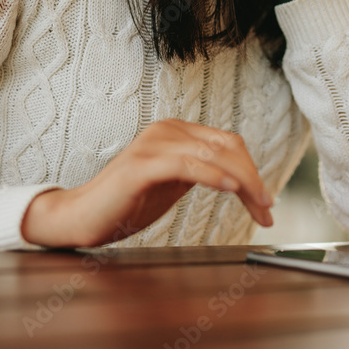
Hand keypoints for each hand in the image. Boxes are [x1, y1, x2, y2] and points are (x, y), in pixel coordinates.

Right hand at [20, 119, 273, 247]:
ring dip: (243, 183)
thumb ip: (201, 171)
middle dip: (254, 179)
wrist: (81, 217)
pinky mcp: (140, 165)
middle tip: (268, 209)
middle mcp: (167, 130)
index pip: (229, 144)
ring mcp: (153, 144)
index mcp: (177, 132)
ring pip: (213, 156)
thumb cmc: (127, 202)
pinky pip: (187, 165)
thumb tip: (240, 176)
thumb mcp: (174, 183)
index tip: (266, 202)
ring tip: (258, 206)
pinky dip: (214, 175)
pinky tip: (231, 188)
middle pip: (228, 148)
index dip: (253, 171)